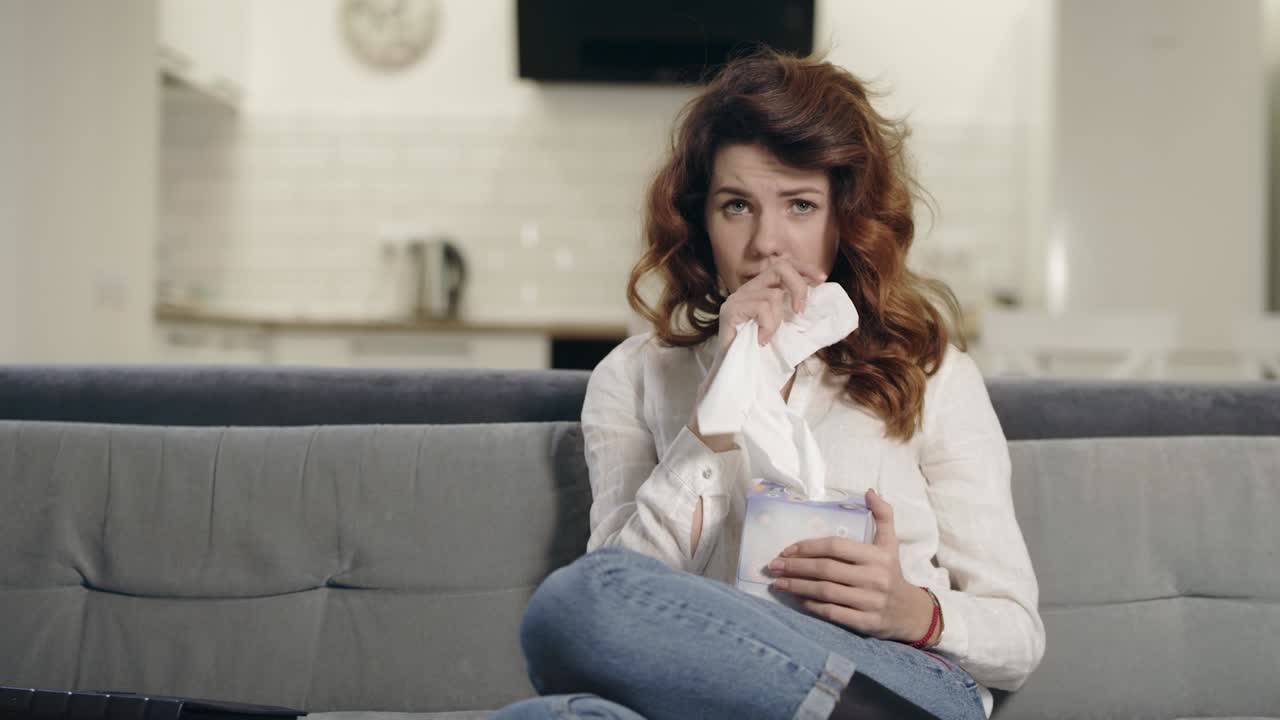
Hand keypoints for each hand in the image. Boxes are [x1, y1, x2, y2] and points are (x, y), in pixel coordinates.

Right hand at [717, 258, 826, 350]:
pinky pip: (761, 308)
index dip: (803, 268)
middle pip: (779, 268)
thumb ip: (793, 308)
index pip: (782, 265)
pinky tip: (761, 340)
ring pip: (773, 294)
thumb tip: (819, 294)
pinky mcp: (730, 311)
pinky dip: (768, 326)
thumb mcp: (784, 326)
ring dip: (778, 319)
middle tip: (801, 311)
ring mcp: (737, 299)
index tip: (821, 278)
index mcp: (760, 290)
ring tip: (769, 337)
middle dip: (798, 286)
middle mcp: (747, 290)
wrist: (738, 375)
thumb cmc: (761, 353)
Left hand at [766, 488, 935, 642]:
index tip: (787, 549)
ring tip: (778, 583)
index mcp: (877, 556)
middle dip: (796, 567)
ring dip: (797, 587)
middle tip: (773, 565)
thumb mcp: (890, 544)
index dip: (809, 546)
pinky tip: (797, 600)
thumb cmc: (892, 573)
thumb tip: (870, 491)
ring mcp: (870, 602)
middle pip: (826, 569)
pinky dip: (812, 606)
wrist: (911, 612)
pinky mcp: (865, 623)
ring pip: (825, 592)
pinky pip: (832, 613)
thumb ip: (883, 516)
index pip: (836, 546)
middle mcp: (874, 578)